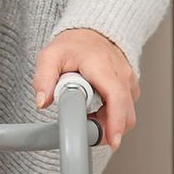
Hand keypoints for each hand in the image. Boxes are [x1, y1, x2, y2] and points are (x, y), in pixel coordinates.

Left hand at [31, 29, 137, 149]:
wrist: (91, 33)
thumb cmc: (73, 44)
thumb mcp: (50, 56)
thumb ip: (43, 79)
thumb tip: (42, 102)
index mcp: (102, 66)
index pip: (116, 98)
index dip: (116, 122)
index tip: (112, 140)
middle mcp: (122, 74)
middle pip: (125, 112)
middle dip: (109, 128)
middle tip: (86, 127)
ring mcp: (129, 81)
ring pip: (127, 113)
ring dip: (108, 121)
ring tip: (87, 109)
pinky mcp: (131, 87)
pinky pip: (126, 108)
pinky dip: (112, 114)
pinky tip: (96, 106)